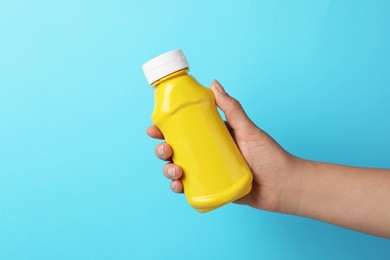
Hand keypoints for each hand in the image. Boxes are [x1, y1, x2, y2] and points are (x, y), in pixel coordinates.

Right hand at [146, 80, 300, 212]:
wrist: (284, 185)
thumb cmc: (269, 155)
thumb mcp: (248, 129)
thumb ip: (232, 108)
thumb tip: (214, 83)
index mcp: (214, 137)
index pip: (185, 131)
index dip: (165, 130)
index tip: (154, 128)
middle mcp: (208, 153)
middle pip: (177, 151)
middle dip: (163, 150)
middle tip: (165, 150)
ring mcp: (209, 172)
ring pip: (179, 170)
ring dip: (168, 170)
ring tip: (175, 171)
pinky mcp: (212, 189)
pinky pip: (190, 188)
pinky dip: (179, 187)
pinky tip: (178, 185)